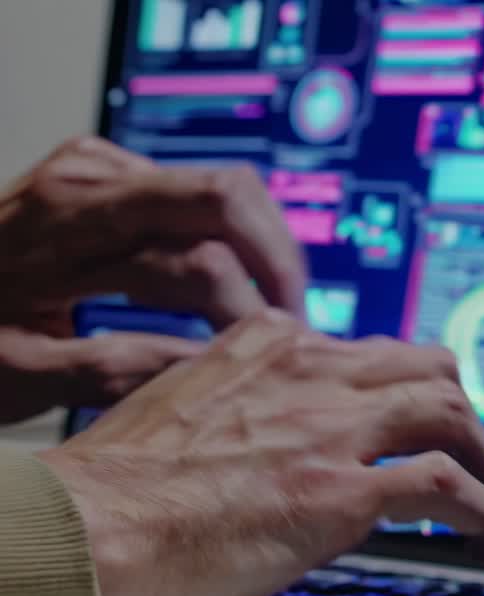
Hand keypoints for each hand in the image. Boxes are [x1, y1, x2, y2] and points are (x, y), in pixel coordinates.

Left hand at [0, 136, 306, 422]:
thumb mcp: (21, 373)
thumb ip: (117, 372)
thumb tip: (213, 373)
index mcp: (69, 222)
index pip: (203, 244)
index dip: (255, 298)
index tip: (269, 354)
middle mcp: (91, 178)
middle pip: (232, 195)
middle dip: (276, 265)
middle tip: (290, 328)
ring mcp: (99, 167)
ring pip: (223, 192)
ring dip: (256, 253)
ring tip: (264, 315)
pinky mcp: (107, 173)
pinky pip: (194, 197)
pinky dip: (226, 242)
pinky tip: (227, 289)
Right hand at [38, 310, 483, 595]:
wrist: (81, 528)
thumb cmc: (112, 482)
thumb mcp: (182, 397)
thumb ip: (244, 391)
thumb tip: (279, 422)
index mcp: (270, 343)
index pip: (371, 349)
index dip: (405, 389)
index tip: (415, 422)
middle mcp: (311, 372)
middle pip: (430, 366)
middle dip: (460, 413)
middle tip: (467, 455)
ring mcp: (331, 428)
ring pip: (452, 411)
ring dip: (483, 458)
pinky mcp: (342, 491)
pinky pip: (446, 485)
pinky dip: (478, 508)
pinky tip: (478, 533)